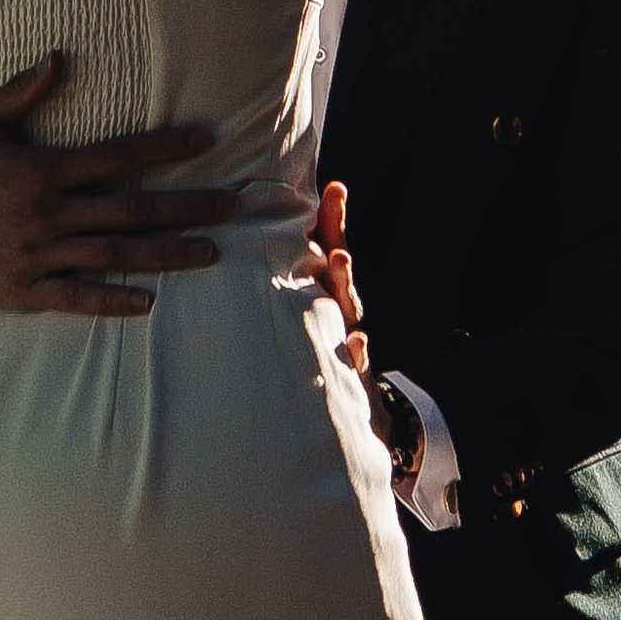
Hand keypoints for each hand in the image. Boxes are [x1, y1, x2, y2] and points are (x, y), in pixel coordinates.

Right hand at [0, 58, 243, 318]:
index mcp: (42, 170)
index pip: (118, 155)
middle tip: (235, 205)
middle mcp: (47, 214)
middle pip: (132, 210)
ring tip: (210, 252)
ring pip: (116, 255)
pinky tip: (148, 302)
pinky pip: (78, 297)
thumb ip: (22, 92)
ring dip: (167, 254)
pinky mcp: (27, 290)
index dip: (166, 145)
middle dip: (188, 206)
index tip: (207, 138)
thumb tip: (60, 58)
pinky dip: (113, 300)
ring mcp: (39, 255)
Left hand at [300, 181, 421, 486]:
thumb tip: (265, 254)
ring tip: (337, 257)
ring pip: (345, 310)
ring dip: (342, 282)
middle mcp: (336, 318)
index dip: (331, 219)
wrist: (351, 434)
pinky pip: (353, 366)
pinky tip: (355, 343)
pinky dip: (355, 352)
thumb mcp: (308, 336)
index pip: (326, 253)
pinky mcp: (350, 383)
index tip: (332, 185)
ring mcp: (344, 348)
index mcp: (322, 302)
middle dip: (337, 232)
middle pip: (337, 270)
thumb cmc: (318, 375)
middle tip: (334, 197)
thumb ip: (298, 297)